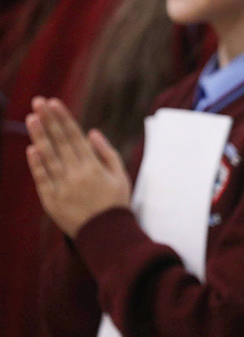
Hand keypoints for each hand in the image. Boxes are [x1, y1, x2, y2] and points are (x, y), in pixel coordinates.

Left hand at [25, 97, 130, 237]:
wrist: (106, 235)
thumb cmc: (116, 202)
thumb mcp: (120, 175)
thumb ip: (106, 152)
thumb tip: (91, 132)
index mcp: (94, 166)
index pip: (75, 136)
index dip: (63, 118)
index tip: (54, 102)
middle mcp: (77, 173)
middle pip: (60, 142)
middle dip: (49, 120)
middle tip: (38, 101)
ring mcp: (63, 187)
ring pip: (48, 157)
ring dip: (39, 136)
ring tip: (31, 118)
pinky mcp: (51, 201)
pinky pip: (42, 180)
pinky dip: (36, 164)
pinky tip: (31, 148)